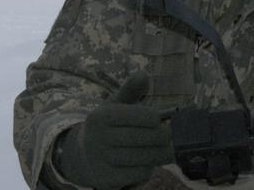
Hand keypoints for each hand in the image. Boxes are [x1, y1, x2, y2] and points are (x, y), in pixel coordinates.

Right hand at [55, 72, 172, 189]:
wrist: (82, 156)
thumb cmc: (106, 126)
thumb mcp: (114, 105)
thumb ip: (130, 90)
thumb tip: (144, 74)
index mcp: (101, 116)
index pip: (144, 117)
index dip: (157, 118)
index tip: (160, 119)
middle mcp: (98, 138)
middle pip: (149, 138)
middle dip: (165, 137)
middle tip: (171, 136)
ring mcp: (102, 160)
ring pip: (147, 158)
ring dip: (159, 154)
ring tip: (164, 149)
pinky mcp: (107, 180)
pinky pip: (140, 174)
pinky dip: (148, 168)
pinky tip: (145, 162)